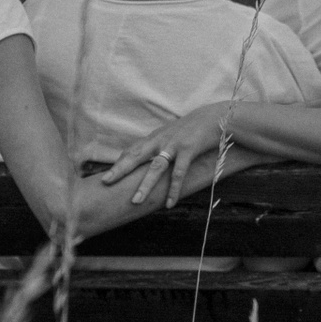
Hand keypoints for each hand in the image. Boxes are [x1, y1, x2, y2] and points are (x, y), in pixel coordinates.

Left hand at [104, 104, 228, 206]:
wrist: (214, 117)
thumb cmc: (193, 128)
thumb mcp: (172, 133)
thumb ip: (161, 144)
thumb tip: (152, 157)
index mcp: (155, 137)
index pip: (132, 150)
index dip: (119, 162)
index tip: (108, 175)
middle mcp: (160, 140)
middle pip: (136, 155)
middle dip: (120, 169)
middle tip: (106, 182)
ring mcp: (173, 145)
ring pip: (155, 167)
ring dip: (145, 185)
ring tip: (136, 201)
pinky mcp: (188, 150)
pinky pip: (178, 173)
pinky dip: (173, 189)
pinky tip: (169, 203)